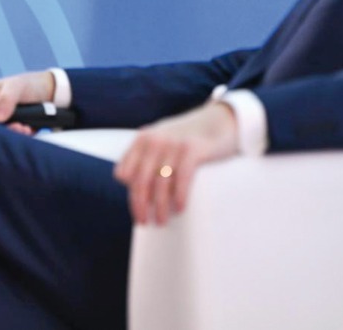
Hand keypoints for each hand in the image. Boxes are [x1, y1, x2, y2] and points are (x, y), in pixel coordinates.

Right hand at [0, 70, 56, 134]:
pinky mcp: (9, 132)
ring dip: (11, 134)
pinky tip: (28, 129)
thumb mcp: (16, 86)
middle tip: (14, 126)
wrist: (49, 94)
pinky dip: (19, 137)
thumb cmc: (27, 84)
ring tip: (23, 127)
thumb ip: (6, 99)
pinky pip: (9, 140)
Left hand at [113, 102, 239, 224]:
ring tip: (162, 221)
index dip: (130, 194)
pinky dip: (179, 195)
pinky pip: (181, 177)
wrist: (218, 120)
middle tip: (145, 223)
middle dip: (140, 205)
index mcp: (142, 140)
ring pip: (160, 182)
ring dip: (160, 206)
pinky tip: (179, 209)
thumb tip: (127, 182)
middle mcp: (154, 140)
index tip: (138, 211)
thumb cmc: (186, 137)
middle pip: (140, 180)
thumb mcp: (160, 139)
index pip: (124, 173)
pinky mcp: (192, 149)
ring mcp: (173, 144)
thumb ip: (143, 155)